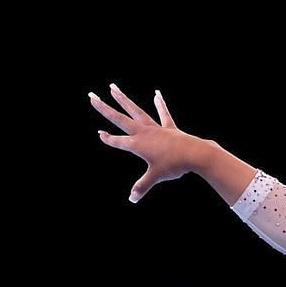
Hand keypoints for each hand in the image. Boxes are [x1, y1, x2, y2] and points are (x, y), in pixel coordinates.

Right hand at [89, 83, 204, 203]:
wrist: (194, 153)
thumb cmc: (173, 165)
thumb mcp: (156, 177)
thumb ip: (142, 187)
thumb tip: (132, 199)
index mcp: (137, 144)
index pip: (117, 141)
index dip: (108, 139)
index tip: (100, 134)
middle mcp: (143, 133)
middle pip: (119, 118)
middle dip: (104, 108)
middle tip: (91, 96)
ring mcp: (156, 128)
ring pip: (136, 110)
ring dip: (123, 99)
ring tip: (113, 87)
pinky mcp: (169, 127)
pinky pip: (163, 114)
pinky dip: (160, 104)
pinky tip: (157, 93)